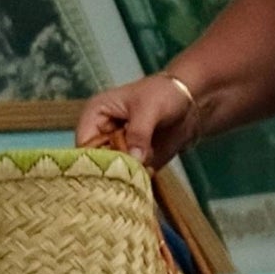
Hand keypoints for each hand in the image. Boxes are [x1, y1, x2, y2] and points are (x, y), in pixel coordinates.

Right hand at [76, 73, 198, 167]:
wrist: (190, 101)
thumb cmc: (165, 93)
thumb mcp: (150, 109)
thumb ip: (139, 133)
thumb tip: (134, 159)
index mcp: (95, 115)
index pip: (83, 145)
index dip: (93, 159)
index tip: (111, 170)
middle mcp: (102, 135)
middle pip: (95, 163)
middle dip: (111, 171)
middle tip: (129, 174)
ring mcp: (117, 150)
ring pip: (111, 173)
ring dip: (125, 177)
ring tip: (141, 173)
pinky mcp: (133, 161)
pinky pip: (129, 177)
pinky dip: (137, 180)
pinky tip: (148, 175)